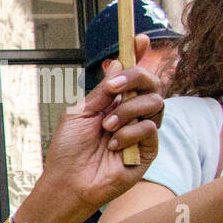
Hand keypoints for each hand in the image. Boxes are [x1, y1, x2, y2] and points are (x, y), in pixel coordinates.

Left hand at [33, 34, 162, 222]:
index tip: (140, 39)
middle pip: (152, 84)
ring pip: (155, 103)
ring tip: (106, 126)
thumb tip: (118, 63)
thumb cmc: (67, 151)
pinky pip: (150, 129)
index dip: (139, 56)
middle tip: (115, 87)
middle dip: (136, 78)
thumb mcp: (79, 113)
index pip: (133, 77)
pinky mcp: (149, 151)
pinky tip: (113, 144)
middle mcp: (130, 115)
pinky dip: (130, 132)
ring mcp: (141, 132)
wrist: (66, 183)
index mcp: (113, 103)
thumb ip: (101, 91)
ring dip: (128, 110)